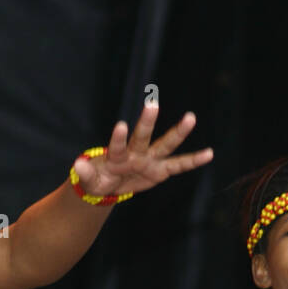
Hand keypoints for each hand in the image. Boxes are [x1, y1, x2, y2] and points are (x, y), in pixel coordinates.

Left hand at [71, 102, 212, 198]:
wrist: (110, 184)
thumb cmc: (98, 179)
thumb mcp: (89, 180)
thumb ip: (85, 173)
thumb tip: (78, 164)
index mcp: (116, 156)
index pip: (117, 146)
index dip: (118, 137)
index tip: (121, 125)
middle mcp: (135, 153)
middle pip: (142, 136)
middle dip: (147, 122)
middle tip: (152, 104)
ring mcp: (150, 160)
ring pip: (165, 144)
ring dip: (178, 132)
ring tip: (191, 117)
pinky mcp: (161, 170)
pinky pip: (180, 165)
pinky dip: (194, 160)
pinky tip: (210, 153)